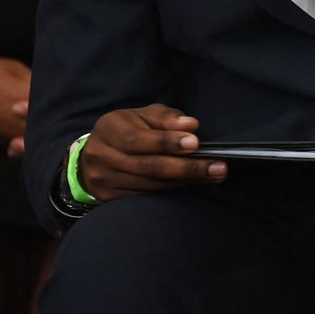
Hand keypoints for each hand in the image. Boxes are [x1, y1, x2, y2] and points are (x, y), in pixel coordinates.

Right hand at [77, 104, 226, 201]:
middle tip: (218, 167)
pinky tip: (192, 185)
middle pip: (147, 166)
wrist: (96, 154)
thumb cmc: (128, 128)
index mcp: (108, 129)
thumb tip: (191, 125)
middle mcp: (101, 156)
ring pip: (150, 184)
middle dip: (186, 168)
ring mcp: (103, 180)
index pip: (138, 140)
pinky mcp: (109, 198)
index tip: (195, 143)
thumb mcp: (144, 115)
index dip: (167, 142)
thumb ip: (167, 118)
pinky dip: (171, 191)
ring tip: (213, 176)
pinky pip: (146, 196)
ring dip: (185, 181)